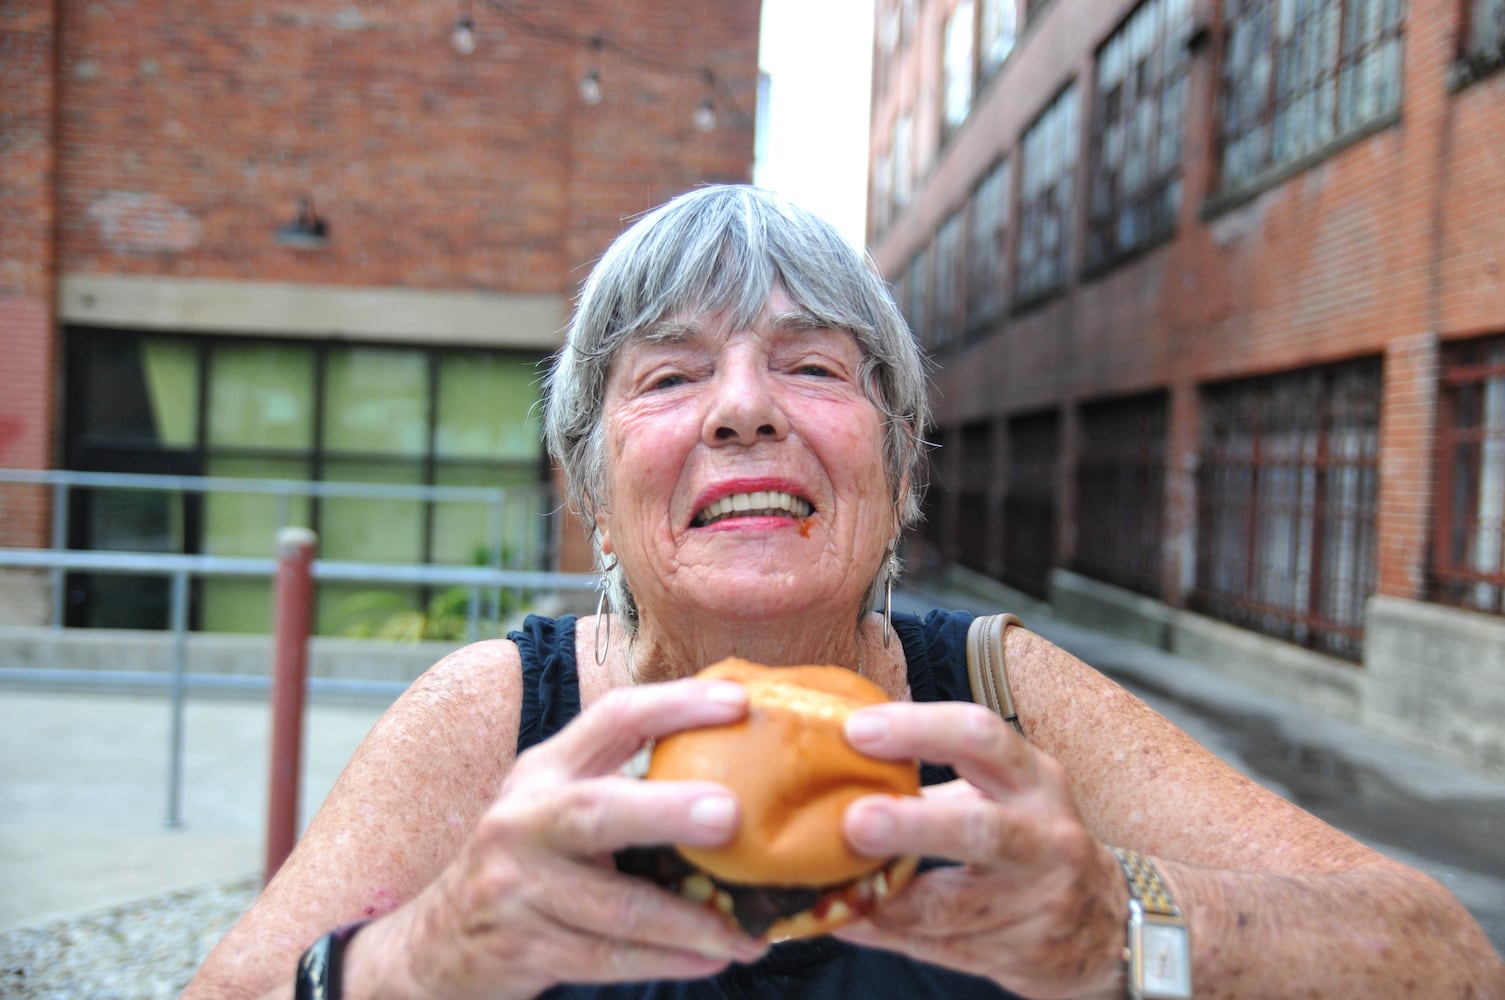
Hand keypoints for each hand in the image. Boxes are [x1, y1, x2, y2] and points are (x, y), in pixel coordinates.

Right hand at [384, 678, 768, 998]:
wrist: (436, 940)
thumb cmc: (527, 857)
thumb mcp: (553, 799)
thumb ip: (621, 777)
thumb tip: (734, 765)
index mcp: (544, 770)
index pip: (611, 719)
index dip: (674, 705)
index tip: (737, 701)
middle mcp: (523, 821)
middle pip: (597, 811)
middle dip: (667, 811)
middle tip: (731, 815)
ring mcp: (519, 888)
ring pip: (616, 907)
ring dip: (690, 921)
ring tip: (748, 931)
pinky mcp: (526, 948)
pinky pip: (610, 958)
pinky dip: (668, 960)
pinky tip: (714, 957)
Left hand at [835, 701, 1125, 998]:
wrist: (1106, 925)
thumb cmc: (1031, 838)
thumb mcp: (1005, 793)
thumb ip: (934, 778)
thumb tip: (837, 759)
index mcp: (1033, 779)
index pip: (981, 737)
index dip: (919, 729)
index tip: (858, 730)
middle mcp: (1043, 838)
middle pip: (980, 829)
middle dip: (913, 825)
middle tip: (855, 819)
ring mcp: (1034, 903)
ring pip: (953, 907)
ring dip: (884, 898)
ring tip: (828, 884)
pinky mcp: (1016, 955)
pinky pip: (938, 947)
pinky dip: (884, 932)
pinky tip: (842, 919)